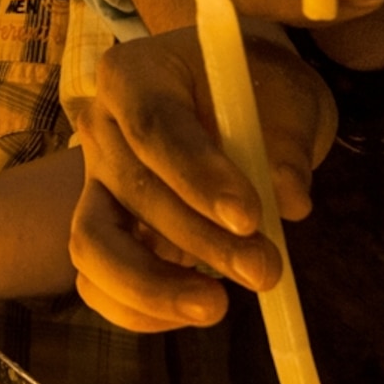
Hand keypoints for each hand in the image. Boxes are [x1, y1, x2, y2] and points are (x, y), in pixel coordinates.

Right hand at [68, 26, 335, 332]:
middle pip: (131, 190)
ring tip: (219, 306)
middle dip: (198, 239)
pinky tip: (193, 309)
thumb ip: (285, 143)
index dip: (196, 176)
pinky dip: (138, 309)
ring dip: (155, 286)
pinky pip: (96, 282)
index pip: (154, 125)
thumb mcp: (285, 96)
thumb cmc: (259, 87)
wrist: (240, 99)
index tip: (248, 217)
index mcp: (134, 74)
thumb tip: (290, 200)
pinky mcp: (102, 230)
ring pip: (93, 244)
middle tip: (265, 269)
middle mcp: (100, 126)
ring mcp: (94, 182)